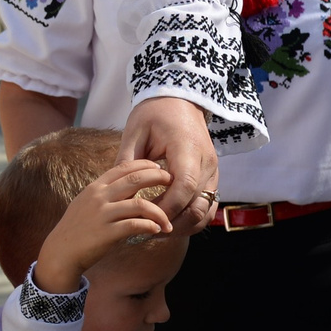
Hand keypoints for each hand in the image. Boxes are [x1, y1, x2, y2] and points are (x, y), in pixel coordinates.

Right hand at [34, 160, 172, 292]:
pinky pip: (135, 225)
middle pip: (135, 180)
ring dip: (160, 212)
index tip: (158, 167)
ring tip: (168, 220)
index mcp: (95, 187)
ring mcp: (103, 215)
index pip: (123, 167)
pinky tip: (156, 230)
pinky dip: (150, 226)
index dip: (144, 164)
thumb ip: (106, 193)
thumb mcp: (87, 203)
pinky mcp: (107, 233)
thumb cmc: (77, 228)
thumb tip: (128, 186)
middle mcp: (99, 197)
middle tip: (171, 182)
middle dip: (158, 178)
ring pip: (140, 205)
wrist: (61, 251)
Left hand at [119, 96, 219, 229]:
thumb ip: (127, 161)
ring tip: (158, 228)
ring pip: (204, 211)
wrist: (180, 100)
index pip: (184, 186)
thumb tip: (117, 190)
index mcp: (187, 149)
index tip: (147, 217)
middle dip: (172, 222)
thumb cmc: (155, 113)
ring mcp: (213, 171)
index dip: (167, 207)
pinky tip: (171, 221)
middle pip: (196, 205)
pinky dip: (192, 219)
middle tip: (147, 230)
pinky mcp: (212, 177)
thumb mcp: (135, 131)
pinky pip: (207, 206)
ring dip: (183, 225)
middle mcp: (206, 163)